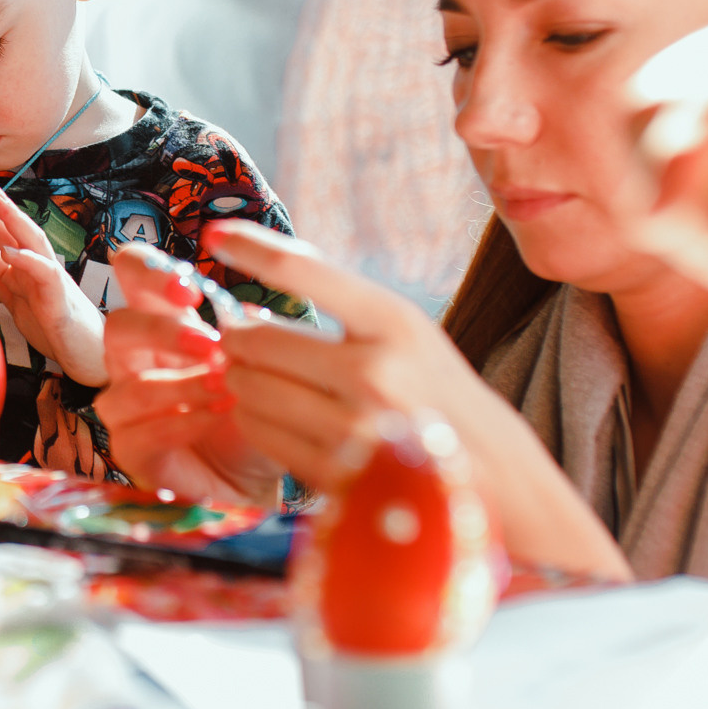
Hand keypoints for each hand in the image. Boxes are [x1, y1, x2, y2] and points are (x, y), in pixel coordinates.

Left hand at [0, 185, 106, 384]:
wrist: (90, 356)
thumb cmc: (55, 329)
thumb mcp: (18, 304)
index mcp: (20, 267)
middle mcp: (34, 264)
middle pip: (6, 228)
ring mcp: (49, 277)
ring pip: (31, 236)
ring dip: (11, 215)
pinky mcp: (60, 295)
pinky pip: (44, 271)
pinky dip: (26, 259)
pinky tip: (9, 252)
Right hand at [92, 245, 282, 504]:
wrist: (256, 479)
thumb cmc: (253, 415)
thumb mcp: (265, 370)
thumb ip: (255, 339)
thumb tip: (250, 312)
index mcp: (162, 325)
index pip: (131, 277)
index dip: (148, 272)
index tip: (190, 290)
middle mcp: (135, 362)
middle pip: (117, 326)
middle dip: (161, 330)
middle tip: (207, 343)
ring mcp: (127, 407)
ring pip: (128, 387)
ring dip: (181, 386)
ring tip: (227, 390)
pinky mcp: (130, 451)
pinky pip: (136, 434)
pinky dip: (181, 424)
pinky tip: (218, 417)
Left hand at [203, 220, 630, 579]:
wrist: (492, 475)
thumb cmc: (434, 389)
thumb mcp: (405, 330)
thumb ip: (340, 301)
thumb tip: (261, 263)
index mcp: (395, 323)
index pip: (305, 269)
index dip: (251, 247)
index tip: (215, 233)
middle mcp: (375, 372)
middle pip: (255, 340)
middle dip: (239, 339)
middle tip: (246, 340)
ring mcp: (354, 429)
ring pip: (248, 389)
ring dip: (242, 381)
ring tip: (267, 380)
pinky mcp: (335, 473)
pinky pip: (258, 433)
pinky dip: (253, 420)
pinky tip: (279, 417)